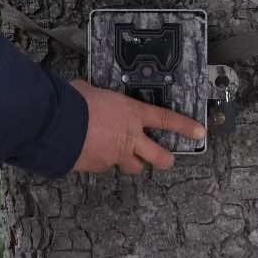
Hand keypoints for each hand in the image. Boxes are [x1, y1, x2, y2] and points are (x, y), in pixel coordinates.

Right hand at [69, 80, 206, 173]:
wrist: (58, 125)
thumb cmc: (75, 101)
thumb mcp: (90, 90)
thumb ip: (97, 94)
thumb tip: (87, 93)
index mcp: (132, 113)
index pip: (165, 120)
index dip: (185, 127)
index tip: (199, 133)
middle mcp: (130, 137)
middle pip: (159, 157)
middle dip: (165, 159)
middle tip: (166, 159)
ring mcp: (116, 155)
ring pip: (134, 167)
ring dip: (132, 163)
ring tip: (124, 157)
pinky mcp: (100, 167)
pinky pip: (107, 167)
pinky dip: (103, 162)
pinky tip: (91, 153)